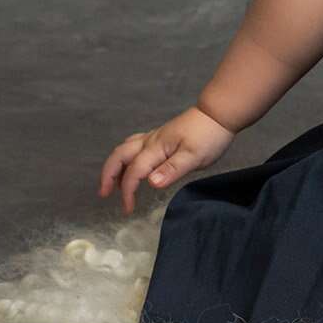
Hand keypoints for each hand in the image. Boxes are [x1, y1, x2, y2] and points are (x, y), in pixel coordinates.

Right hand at [97, 105, 235, 213]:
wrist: (219, 114)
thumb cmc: (209, 136)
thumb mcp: (194, 156)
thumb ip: (172, 170)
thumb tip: (150, 183)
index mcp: (156, 148)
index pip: (134, 171)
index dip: (128, 191)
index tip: (128, 209)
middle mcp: (150, 141)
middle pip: (119, 156)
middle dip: (108, 175)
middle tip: (103, 193)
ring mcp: (155, 137)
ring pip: (125, 149)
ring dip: (115, 166)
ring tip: (114, 184)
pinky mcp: (161, 136)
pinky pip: (135, 146)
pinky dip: (127, 158)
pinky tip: (132, 165)